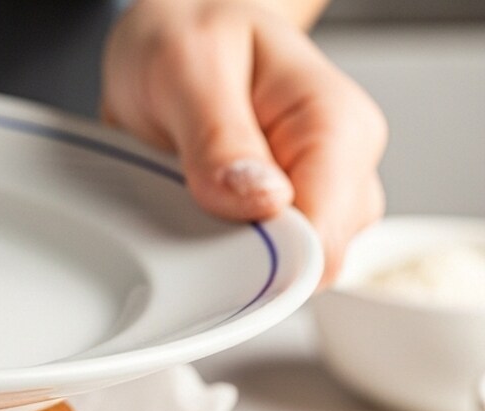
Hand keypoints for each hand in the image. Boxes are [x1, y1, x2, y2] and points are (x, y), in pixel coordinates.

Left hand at [103, 0, 386, 284]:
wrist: (178, 32)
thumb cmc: (191, 36)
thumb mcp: (188, 67)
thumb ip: (221, 136)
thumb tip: (261, 202)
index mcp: (336, 125)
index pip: (327, 230)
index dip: (267, 255)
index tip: (209, 237)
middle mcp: (338, 168)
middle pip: (309, 263)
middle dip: (241, 254)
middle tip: (183, 199)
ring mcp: (313, 199)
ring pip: (282, 272)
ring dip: (221, 252)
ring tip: (183, 190)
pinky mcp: (279, 220)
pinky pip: (251, 265)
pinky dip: (211, 251)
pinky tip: (189, 208)